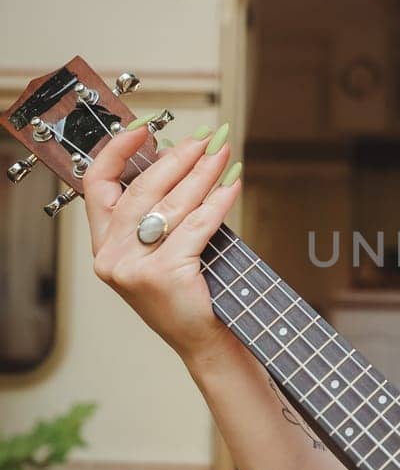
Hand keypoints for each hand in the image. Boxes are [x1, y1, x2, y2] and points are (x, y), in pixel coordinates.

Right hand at [83, 121, 242, 365]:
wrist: (203, 341)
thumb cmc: (186, 292)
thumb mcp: (160, 249)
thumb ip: (159, 209)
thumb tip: (181, 155)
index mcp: (104, 245)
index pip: (96, 185)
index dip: (117, 151)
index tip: (144, 128)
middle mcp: (113, 256)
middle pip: (141, 189)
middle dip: (177, 158)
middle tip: (204, 139)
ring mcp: (136, 268)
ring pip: (172, 205)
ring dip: (203, 173)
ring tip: (223, 153)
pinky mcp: (165, 275)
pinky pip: (197, 225)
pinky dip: (218, 201)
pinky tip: (232, 185)